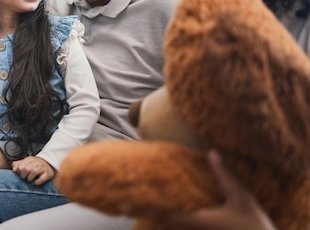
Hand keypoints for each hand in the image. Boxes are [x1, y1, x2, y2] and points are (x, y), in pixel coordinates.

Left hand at [12, 156, 54, 184]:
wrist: (48, 164)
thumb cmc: (34, 165)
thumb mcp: (25, 162)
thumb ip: (17, 165)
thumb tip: (14, 169)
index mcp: (29, 159)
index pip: (20, 166)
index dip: (19, 172)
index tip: (20, 173)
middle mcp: (36, 162)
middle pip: (26, 169)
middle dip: (23, 176)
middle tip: (25, 177)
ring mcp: (42, 168)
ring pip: (33, 172)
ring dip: (29, 179)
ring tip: (30, 179)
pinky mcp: (47, 174)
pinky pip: (41, 179)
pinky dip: (36, 182)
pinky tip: (35, 182)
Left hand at [121, 150, 276, 229]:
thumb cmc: (253, 224)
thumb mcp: (240, 196)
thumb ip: (224, 175)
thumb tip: (211, 152)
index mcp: (195, 220)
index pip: (162, 214)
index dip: (141, 209)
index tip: (121, 205)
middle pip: (160, 222)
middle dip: (142, 213)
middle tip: (121, 205)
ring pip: (168, 227)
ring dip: (153, 217)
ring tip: (136, 206)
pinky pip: (178, 228)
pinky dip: (167, 220)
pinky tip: (163, 212)